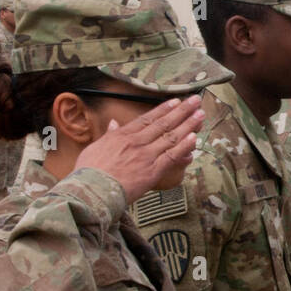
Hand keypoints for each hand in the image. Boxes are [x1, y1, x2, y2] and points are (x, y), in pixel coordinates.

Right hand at [74, 95, 203, 204]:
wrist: (92, 189)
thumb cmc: (89, 172)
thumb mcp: (95, 147)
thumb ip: (109, 135)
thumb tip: (114, 123)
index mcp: (122, 135)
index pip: (147, 118)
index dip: (164, 109)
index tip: (176, 101)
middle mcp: (137, 142)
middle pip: (164, 123)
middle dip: (182, 111)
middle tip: (195, 101)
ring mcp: (146, 155)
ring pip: (171, 137)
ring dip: (188, 124)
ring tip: (201, 114)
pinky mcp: (152, 171)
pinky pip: (172, 156)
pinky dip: (184, 146)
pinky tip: (195, 138)